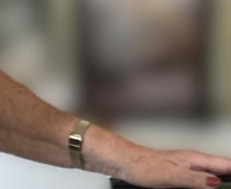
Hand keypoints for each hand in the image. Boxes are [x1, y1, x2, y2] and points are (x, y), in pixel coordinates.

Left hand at [114, 145, 230, 188]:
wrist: (124, 162)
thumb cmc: (143, 165)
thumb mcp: (172, 176)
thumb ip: (195, 179)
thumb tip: (216, 183)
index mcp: (194, 159)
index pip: (225, 164)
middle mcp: (192, 162)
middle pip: (220, 170)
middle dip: (229, 178)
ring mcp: (185, 167)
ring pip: (210, 174)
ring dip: (219, 181)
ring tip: (225, 185)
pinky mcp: (178, 174)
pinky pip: (198, 179)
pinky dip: (205, 184)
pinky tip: (206, 187)